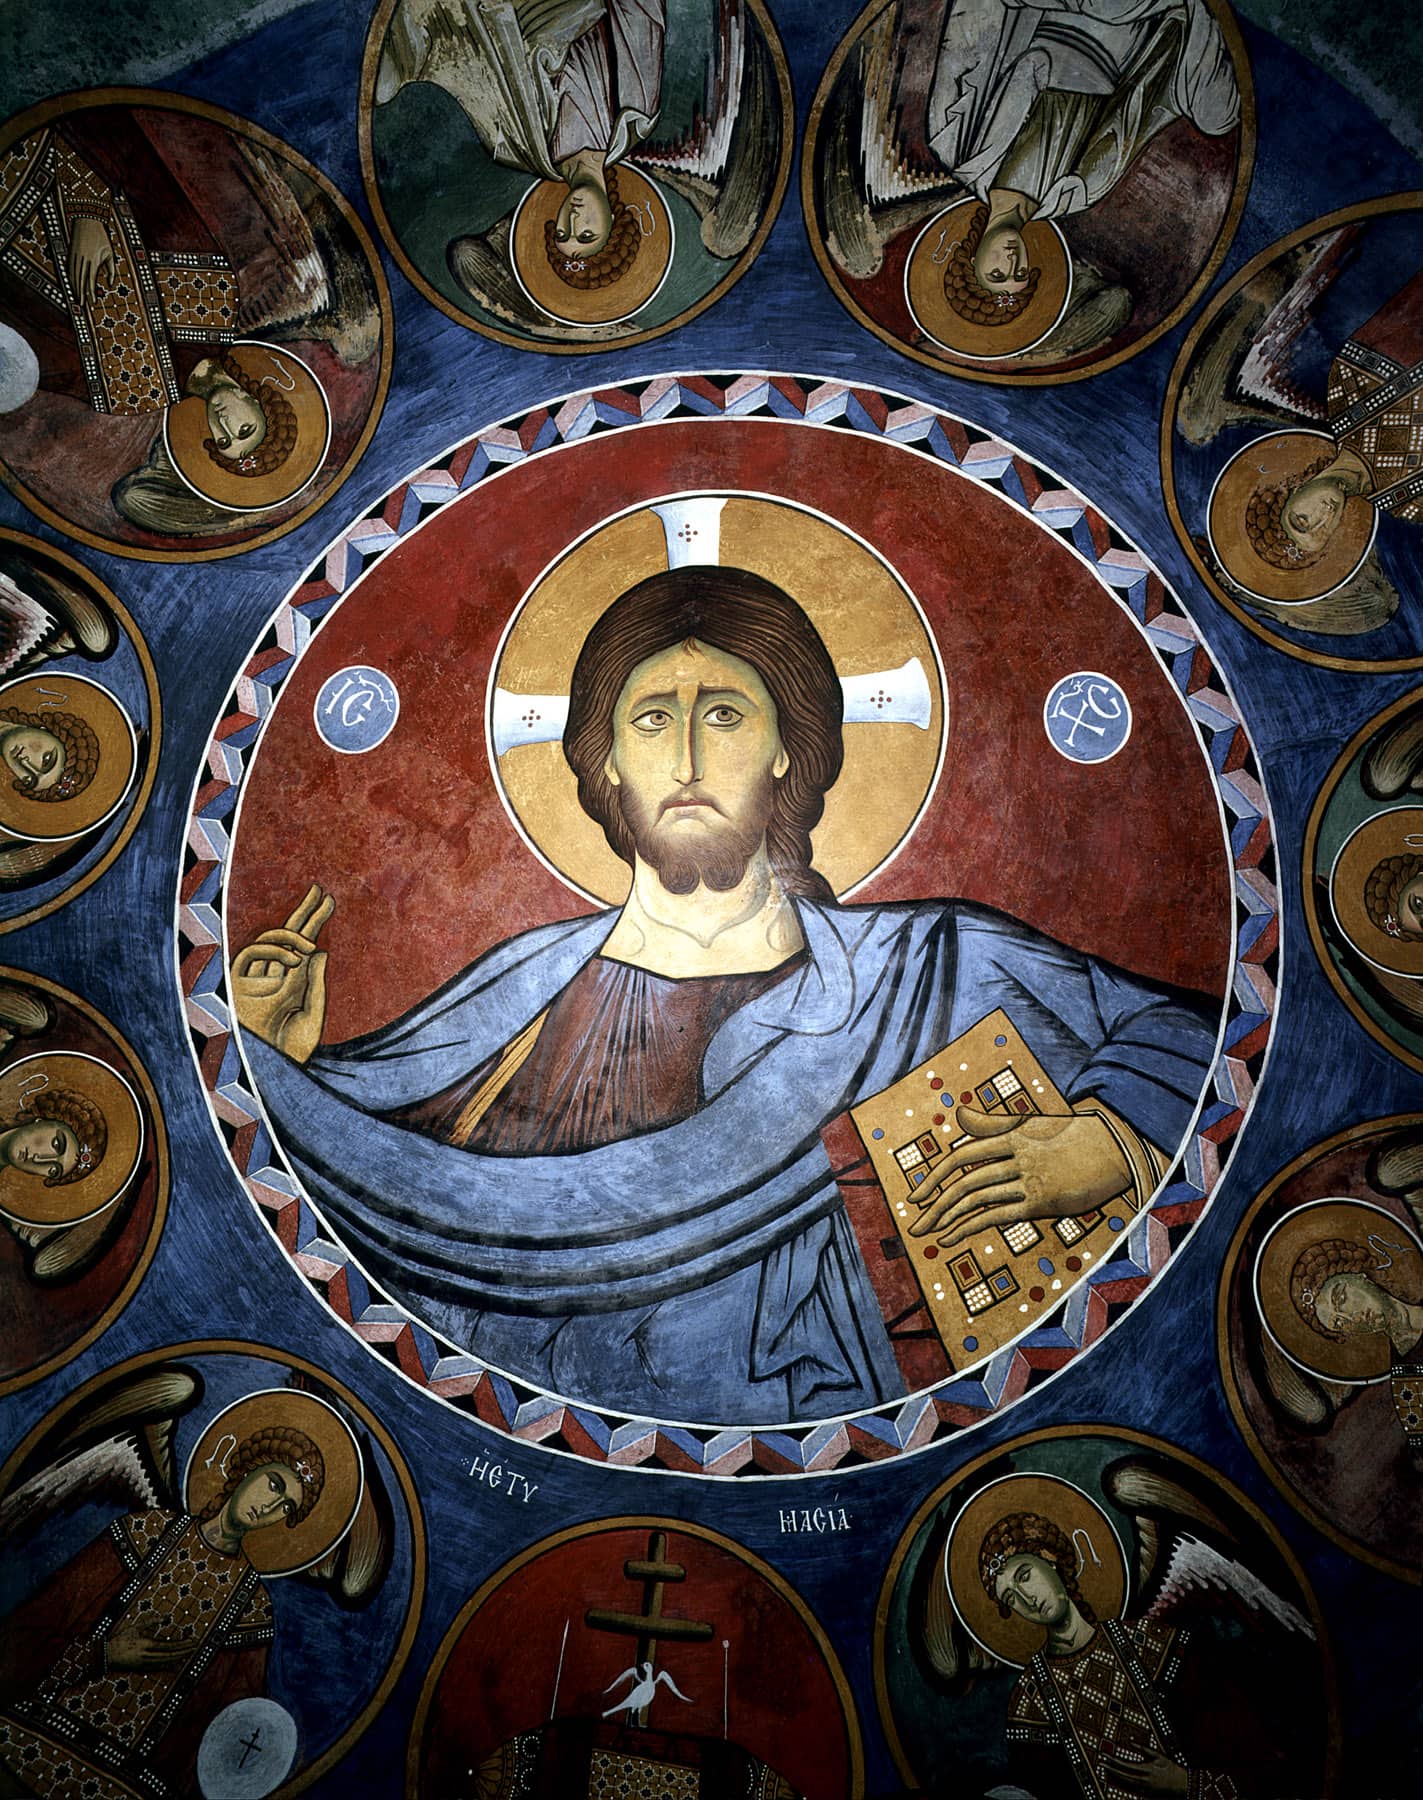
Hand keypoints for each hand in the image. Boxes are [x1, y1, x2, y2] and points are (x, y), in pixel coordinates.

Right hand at [67, 216, 114, 306]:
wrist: (87, 220)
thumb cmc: (101, 237)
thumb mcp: (110, 253)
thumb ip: (111, 269)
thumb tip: (110, 283)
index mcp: (93, 260)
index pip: (91, 280)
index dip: (91, 292)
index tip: (92, 302)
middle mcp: (83, 259)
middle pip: (81, 280)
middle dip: (81, 294)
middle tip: (82, 304)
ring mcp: (75, 255)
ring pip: (73, 275)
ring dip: (75, 287)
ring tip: (77, 297)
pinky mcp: (70, 252)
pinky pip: (69, 268)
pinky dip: (70, 278)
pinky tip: (71, 284)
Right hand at [103, 1621, 188, 1671]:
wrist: (107, 1655)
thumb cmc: (121, 1638)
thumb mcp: (136, 1627)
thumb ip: (152, 1622)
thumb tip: (166, 1616)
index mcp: (146, 1644)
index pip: (169, 1645)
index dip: (182, 1644)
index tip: (192, 1640)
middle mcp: (147, 1655)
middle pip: (170, 1654)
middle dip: (184, 1650)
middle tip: (195, 1646)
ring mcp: (144, 1664)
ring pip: (165, 1662)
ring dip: (178, 1658)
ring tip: (189, 1653)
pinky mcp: (141, 1669)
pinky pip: (158, 1668)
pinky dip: (168, 1666)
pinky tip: (176, 1664)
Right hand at [231, 883, 333, 1064]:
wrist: (265, 1072)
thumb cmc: (288, 1052)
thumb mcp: (311, 1017)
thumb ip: (316, 985)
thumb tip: (321, 951)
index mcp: (293, 984)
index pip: (305, 946)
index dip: (315, 922)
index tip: (329, 900)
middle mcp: (274, 977)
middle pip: (288, 937)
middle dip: (304, 913)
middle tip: (320, 891)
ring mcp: (255, 979)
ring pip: (270, 940)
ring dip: (292, 936)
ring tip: (312, 944)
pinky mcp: (236, 983)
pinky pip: (252, 953)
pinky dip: (274, 951)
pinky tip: (296, 959)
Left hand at [906, 1105, 1129, 1249]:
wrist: (1116, 1149)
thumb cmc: (1071, 1137)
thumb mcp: (1031, 1126)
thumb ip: (992, 1124)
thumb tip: (960, 1113)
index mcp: (1011, 1137)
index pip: (963, 1157)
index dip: (935, 1176)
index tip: (917, 1196)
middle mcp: (1016, 1158)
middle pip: (964, 1182)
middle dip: (934, 1203)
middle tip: (914, 1222)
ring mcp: (1029, 1181)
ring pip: (977, 1200)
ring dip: (947, 1219)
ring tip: (928, 1233)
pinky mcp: (1042, 1203)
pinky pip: (997, 1216)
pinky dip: (969, 1227)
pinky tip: (952, 1237)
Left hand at [1101, 1748, 1190, 1795]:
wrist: (1182, 1784)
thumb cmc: (1171, 1768)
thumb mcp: (1158, 1755)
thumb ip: (1143, 1749)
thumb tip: (1131, 1742)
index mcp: (1146, 1769)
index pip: (1125, 1765)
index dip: (1114, 1761)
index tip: (1105, 1756)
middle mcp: (1144, 1780)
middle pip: (1123, 1775)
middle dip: (1111, 1769)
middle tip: (1101, 1764)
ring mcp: (1145, 1788)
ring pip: (1126, 1783)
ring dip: (1115, 1777)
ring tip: (1106, 1771)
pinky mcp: (1147, 1793)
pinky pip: (1132, 1788)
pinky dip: (1123, 1784)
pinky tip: (1118, 1780)